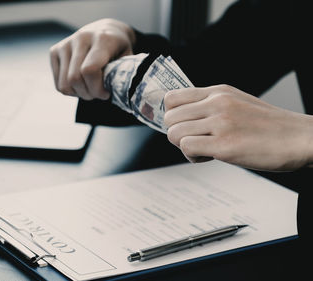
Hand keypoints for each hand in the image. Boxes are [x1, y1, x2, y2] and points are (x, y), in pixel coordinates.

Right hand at [49, 18, 135, 99]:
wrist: (104, 30)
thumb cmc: (118, 49)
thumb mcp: (127, 59)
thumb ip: (122, 74)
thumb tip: (115, 89)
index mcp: (102, 39)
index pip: (89, 70)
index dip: (97, 89)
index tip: (106, 93)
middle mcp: (81, 38)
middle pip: (74, 79)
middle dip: (88, 94)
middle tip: (99, 93)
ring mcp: (65, 44)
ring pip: (64, 84)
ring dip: (79, 94)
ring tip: (90, 89)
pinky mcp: (54, 51)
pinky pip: (59, 84)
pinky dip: (71, 91)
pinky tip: (81, 83)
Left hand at [163, 84, 312, 170]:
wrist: (300, 138)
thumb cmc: (269, 126)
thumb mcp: (238, 103)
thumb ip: (211, 106)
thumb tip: (184, 117)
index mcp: (219, 92)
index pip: (172, 97)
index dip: (171, 116)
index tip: (183, 126)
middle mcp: (217, 103)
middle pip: (169, 118)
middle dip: (177, 133)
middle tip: (195, 140)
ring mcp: (221, 123)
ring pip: (174, 133)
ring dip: (184, 147)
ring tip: (204, 150)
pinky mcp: (224, 145)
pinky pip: (187, 148)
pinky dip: (192, 156)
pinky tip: (209, 157)